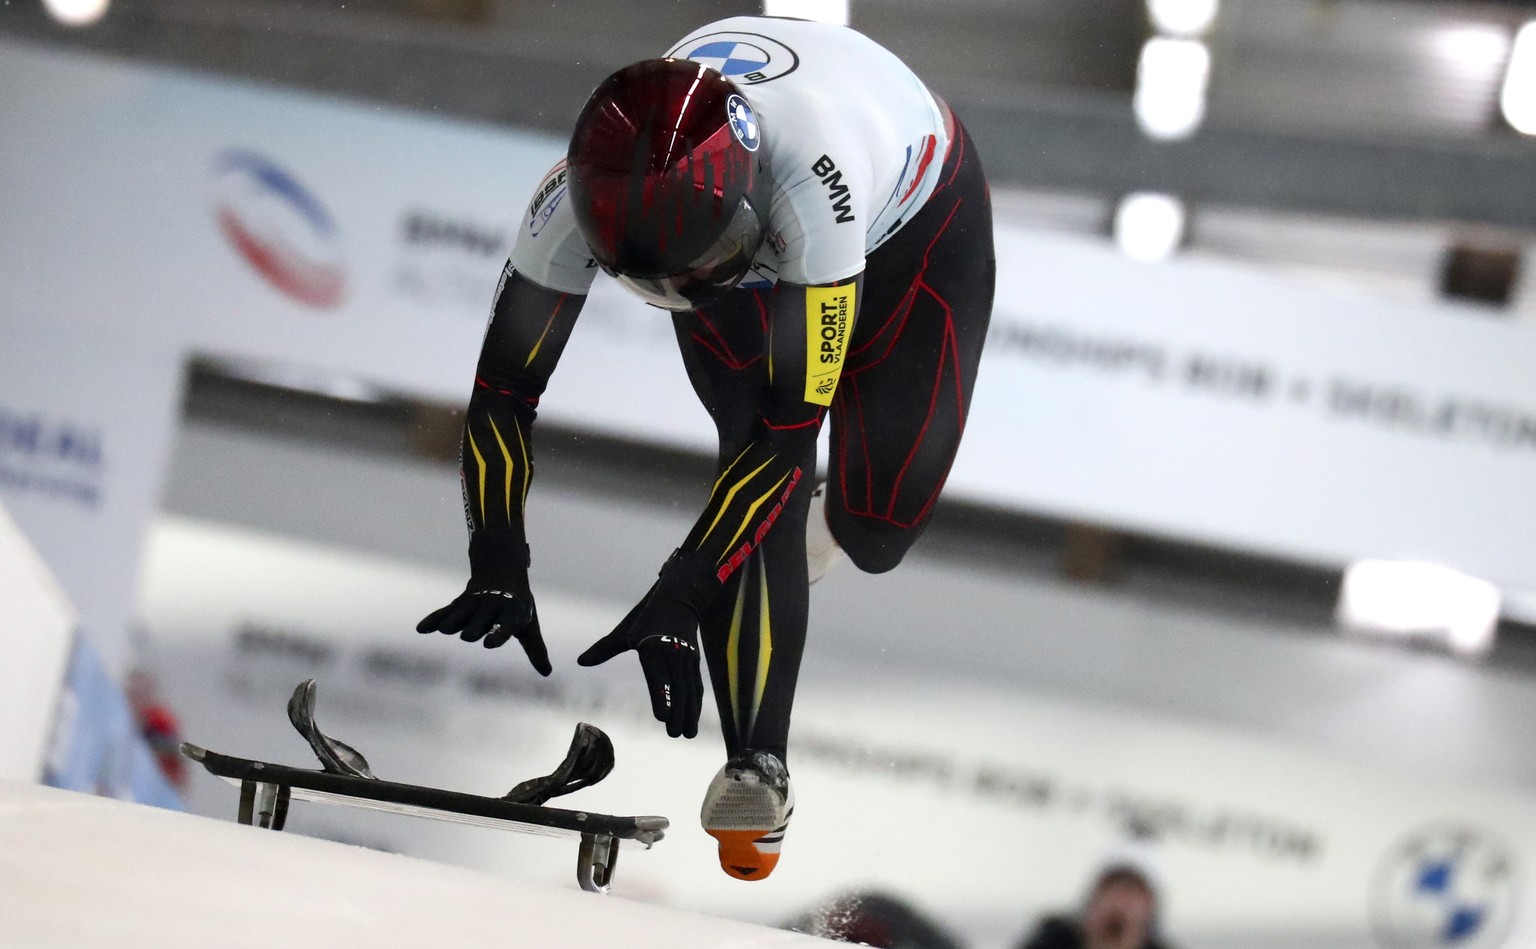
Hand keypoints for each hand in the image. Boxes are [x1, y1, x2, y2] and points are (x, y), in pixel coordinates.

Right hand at [416, 571, 551, 675]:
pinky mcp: (459, 603)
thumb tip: (547, 673)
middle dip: (476, 628)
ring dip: (454, 622)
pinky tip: (421, 629)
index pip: (504, 626)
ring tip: (445, 630)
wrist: (501, 571)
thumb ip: (535, 650)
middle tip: (469, 635)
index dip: (498, 634)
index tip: (489, 644)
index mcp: (511, 613)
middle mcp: (491, 607)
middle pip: (480, 621)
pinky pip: (445, 612)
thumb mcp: (529, 625)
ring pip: (462, 614)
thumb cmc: (517, 606)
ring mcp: (474, 604)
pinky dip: (434, 619)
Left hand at [577, 587, 702, 738]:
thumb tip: (581, 662)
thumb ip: (604, 649)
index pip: (658, 678)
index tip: (662, 718)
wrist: (679, 600)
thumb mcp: (624, 632)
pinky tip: (693, 720)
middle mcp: (672, 654)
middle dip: (677, 713)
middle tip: (673, 735)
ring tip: (687, 734)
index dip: (661, 698)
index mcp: (652, 648)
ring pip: (689, 690)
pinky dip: (696, 703)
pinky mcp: (694, 661)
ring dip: (689, 713)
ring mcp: (686, 658)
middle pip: (677, 688)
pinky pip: (696, 685)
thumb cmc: (645, 618)